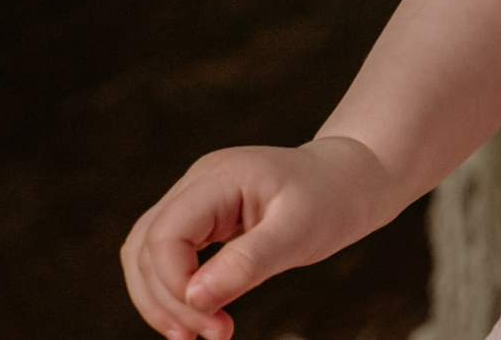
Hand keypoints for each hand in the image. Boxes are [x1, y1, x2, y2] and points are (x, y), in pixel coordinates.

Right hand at [121, 137, 392, 338]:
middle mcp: (198, 184)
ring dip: (164, 300)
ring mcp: (197, 199)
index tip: (212, 322)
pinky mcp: (204, 219)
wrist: (356, 178)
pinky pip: (169, 256)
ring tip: (200, 335)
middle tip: (209, 337)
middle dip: (166, 300)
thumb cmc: (335, 197)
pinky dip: (176, 290)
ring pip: (146, 254)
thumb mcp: (301, 231)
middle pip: (144, 247)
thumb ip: (249, 262)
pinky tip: (201, 316)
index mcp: (219, 177)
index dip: (174, 285)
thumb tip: (195, 297)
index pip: (164, 234)